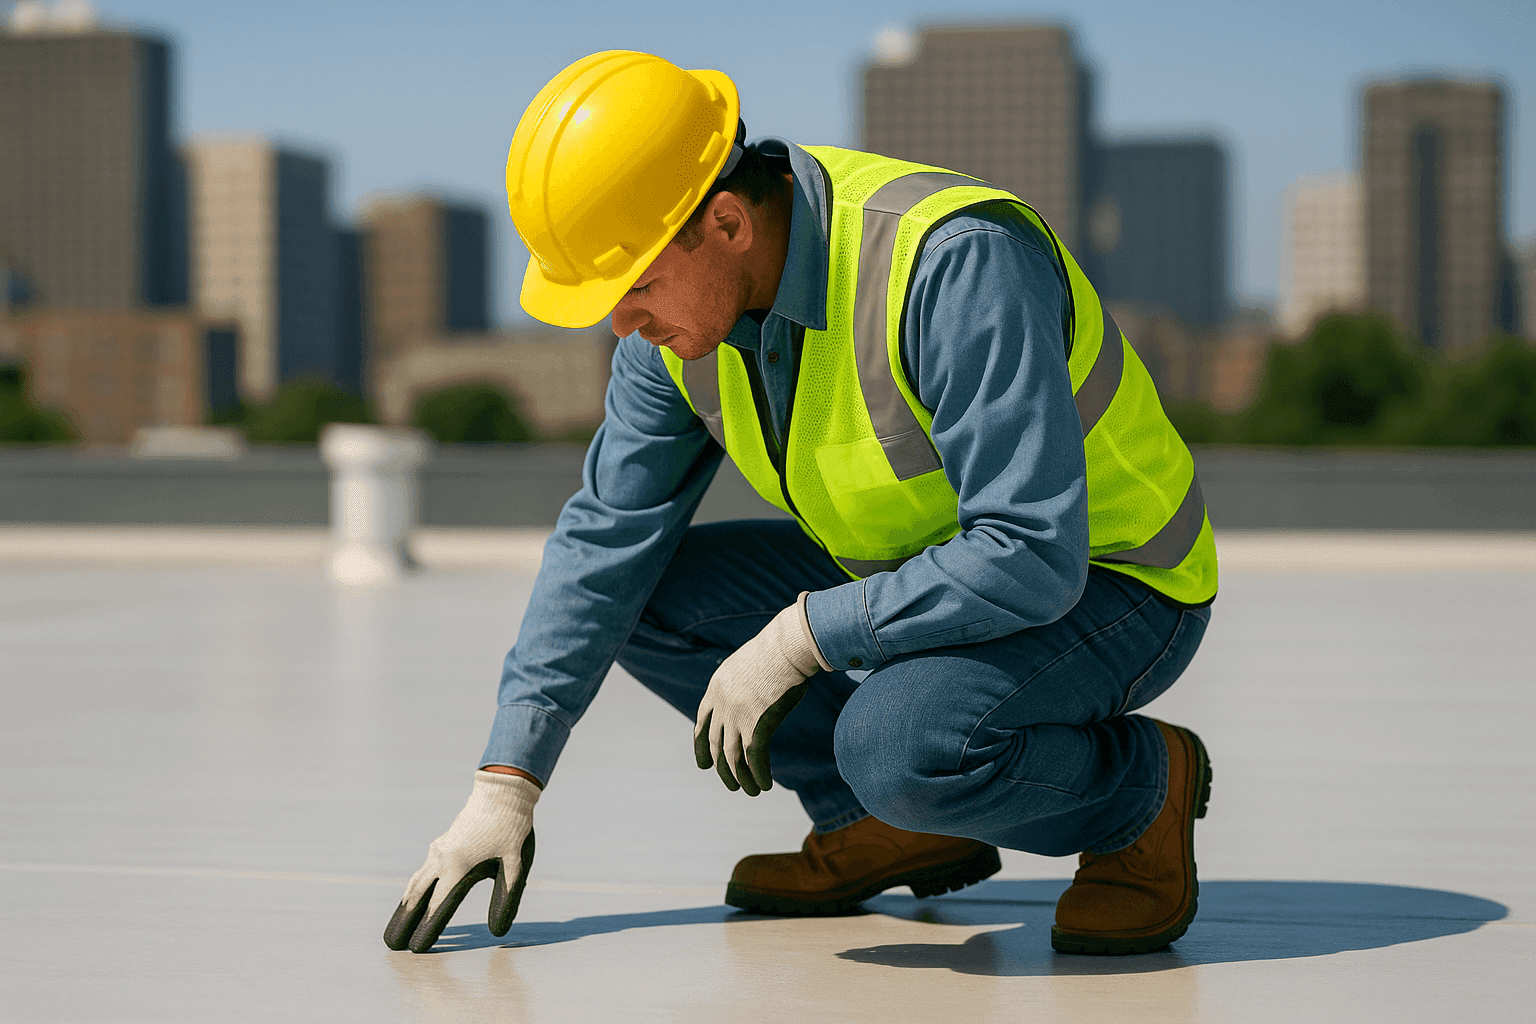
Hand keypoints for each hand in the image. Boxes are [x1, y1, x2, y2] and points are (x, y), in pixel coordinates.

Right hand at [383, 770, 539, 952]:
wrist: (503, 789)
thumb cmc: (512, 825)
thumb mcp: (516, 863)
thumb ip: (507, 896)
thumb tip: (499, 930)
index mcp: (458, 865)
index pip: (438, 905)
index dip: (427, 929)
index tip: (416, 950)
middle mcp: (442, 858)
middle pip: (418, 896)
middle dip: (405, 921)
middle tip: (393, 945)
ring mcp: (440, 849)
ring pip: (416, 881)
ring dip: (406, 904)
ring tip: (397, 925)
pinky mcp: (443, 842)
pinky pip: (423, 870)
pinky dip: (415, 888)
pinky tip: (413, 896)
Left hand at [694, 593, 827, 795]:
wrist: (788, 645)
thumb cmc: (778, 651)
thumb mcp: (750, 663)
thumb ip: (744, 683)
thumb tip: (753, 693)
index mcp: (716, 688)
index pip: (702, 723)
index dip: (701, 746)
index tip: (704, 764)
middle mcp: (722, 704)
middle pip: (716, 745)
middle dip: (723, 769)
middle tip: (732, 785)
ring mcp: (737, 715)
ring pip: (734, 758)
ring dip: (741, 778)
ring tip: (751, 791)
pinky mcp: (757, 724)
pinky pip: (754, 758)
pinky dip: (759, 774)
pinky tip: (765, 785)